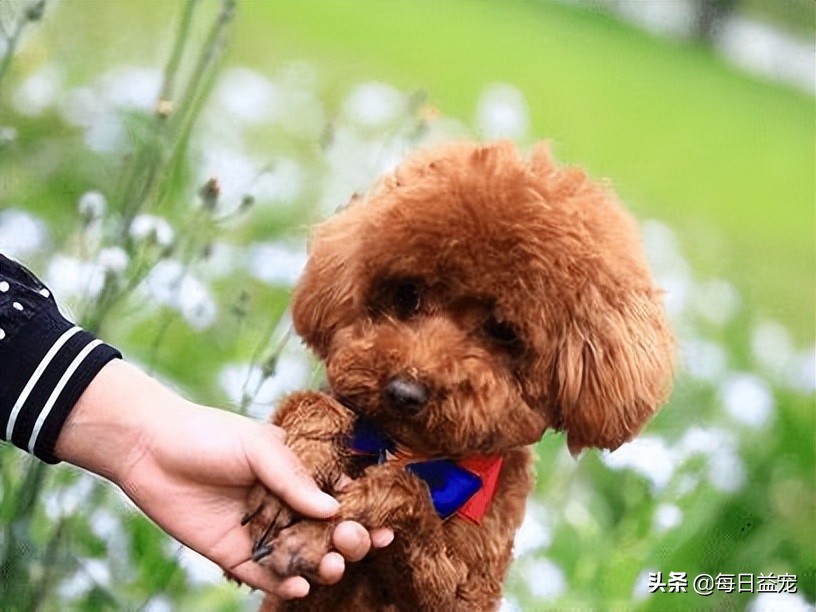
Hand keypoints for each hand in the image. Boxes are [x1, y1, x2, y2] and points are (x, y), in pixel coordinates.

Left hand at [54, 360, 392, 597]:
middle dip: (348, 541)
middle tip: (353, 543)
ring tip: (332, 567)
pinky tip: (300, 585)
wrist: (150, 448)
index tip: (386, 524)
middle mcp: (284, 505)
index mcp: (297, 474)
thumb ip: (295, 478)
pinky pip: (265, 576)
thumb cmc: (211, 435)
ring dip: (322, 565)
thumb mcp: (259, 446)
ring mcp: (261, 530)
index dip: (363, 512)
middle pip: (326, 532)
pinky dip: (285, 584)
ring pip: (301, 556)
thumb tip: (334, 509)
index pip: (339, 496)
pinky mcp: (234, 554)